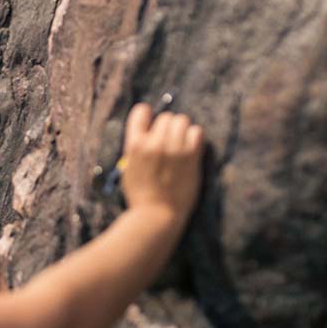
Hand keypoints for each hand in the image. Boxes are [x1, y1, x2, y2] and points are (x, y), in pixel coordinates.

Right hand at [120, 103, 204, 221]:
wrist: (157, 215)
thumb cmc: (141, 195)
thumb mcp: (129, 168)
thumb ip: (137, 148)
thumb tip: (148, 133)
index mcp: (135, 144)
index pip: (142, 111)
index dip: (148, 116)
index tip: (152, 124)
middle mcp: (154, 143)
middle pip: (166, 117)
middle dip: (167, 127)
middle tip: (169, 140)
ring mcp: (174, 149)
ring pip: (183, 121)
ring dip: (182, 130)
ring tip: (181, 144)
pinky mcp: (191, 157)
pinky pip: (197, 132)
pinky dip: (195, 137)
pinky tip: (191, 148)